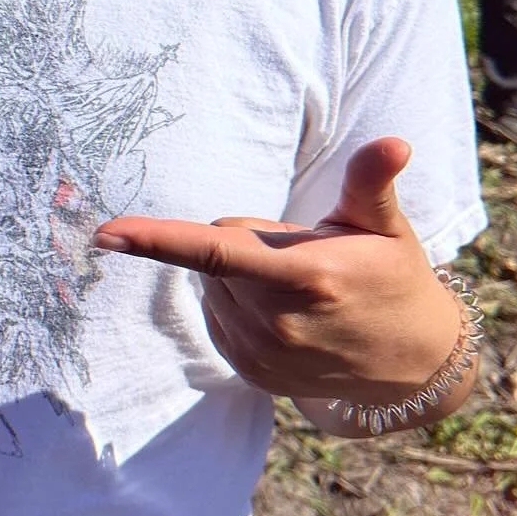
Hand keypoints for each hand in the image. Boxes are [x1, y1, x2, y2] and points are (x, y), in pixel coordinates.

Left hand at [93, 137, 458, 407]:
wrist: (411, 365)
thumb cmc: (394, 278)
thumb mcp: (386, 226)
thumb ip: (371, 181)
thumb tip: (393, 142)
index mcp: (305, 275)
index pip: (214, 251)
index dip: (156, 240)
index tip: (105, 234)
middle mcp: (275, 320)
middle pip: (216, 253)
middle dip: (248, 240)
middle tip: (304, 251)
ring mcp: (261, 354)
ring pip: (213, 287)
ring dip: (240, 277)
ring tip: (300, 285)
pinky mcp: (252, 373)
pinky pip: (217, 317)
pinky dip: (238, 306)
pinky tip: (286, 313)